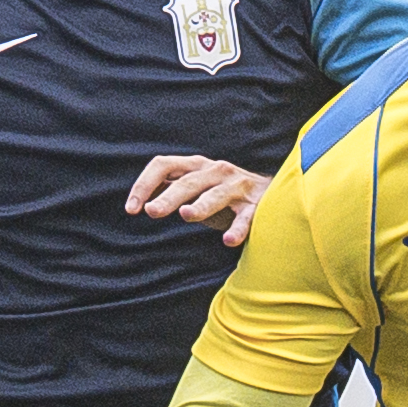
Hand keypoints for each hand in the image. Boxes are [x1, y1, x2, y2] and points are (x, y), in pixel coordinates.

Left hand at [127, 154, 266, 247]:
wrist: (276, 195)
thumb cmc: (226, 196)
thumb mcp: (197, 188)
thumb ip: (173, 189)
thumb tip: (141, 199)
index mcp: (196, 166)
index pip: (164, 165)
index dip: (144, 184)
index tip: (131, 208)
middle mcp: (216, 171)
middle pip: (187, 182)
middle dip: (169, 197)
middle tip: (152, 212)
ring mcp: (237, 187)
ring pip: (216, 195)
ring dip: (201, 205)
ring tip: (186, 215)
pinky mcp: (257, 205)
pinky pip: (246, 218)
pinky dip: (238, 229)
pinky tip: (228, 241)